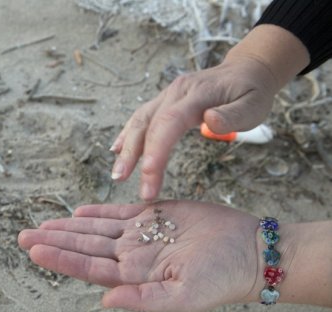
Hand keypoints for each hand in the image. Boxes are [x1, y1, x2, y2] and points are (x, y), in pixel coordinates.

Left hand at [18, 201, 263, 311]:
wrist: (248, 251)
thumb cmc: (221, 279)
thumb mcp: (183, 296)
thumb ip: (142, 299)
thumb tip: (105, 302)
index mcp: (133, 275)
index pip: (87, 267)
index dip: (59, 259)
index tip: (34, 250)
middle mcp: (130, 254)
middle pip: (83, 247)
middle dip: (53, 241)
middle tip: (22, 236)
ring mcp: (140, 234)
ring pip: (94, 228)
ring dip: (67, 226)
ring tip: (41, 225)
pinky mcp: (153, 214)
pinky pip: (117, 212)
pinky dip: (97, 211)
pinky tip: (77, 212)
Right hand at [110, 56, 278, 200]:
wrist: (247, 69)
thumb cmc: (252, 92)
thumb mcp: (254, 105)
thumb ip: (233, 116)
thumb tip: (209, 121)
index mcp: (197, 94)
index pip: (170, 122)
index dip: (156, 149)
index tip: (148, 174)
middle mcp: (176, 92)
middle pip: (148, 123)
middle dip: (134, 155)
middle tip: (123, 182)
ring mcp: (168, 95)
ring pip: (140, 120)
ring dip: (127, 147)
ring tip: (118, 173)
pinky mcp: (164, 101)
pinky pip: (141, 117)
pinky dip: (128, 135)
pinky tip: (117, 150)